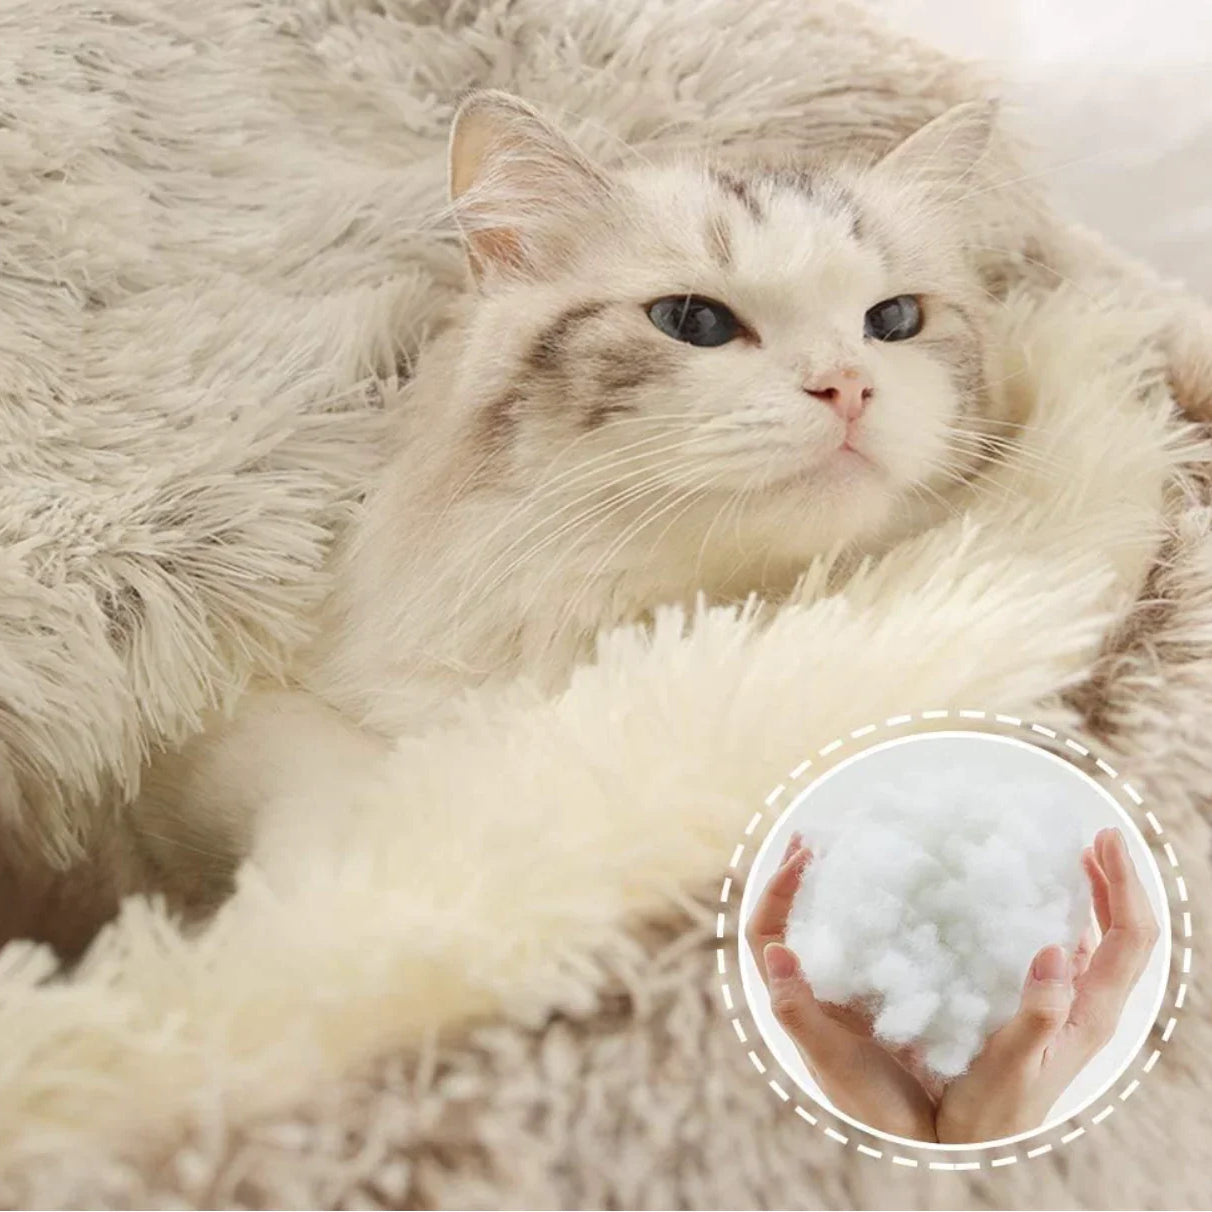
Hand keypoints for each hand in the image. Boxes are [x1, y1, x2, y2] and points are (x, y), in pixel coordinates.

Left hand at [745, 834, 939, 1140]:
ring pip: (827, 928)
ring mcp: (846, 990)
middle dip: (799, 875)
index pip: (766, 931)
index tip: (806, 852)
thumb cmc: (869, 1098)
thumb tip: (774, 951)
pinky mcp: (878, 995)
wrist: (922, 1133)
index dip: (776, 889)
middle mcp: (815, 988)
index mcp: (795, 998)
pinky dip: (871, 913)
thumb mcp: (831, 1057)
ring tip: (851, 849)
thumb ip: (800, 1011)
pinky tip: (897, 894)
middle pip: (791, 919)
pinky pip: (866, 943)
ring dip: (831, 888)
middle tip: (817, 834)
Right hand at [935, 827, 1159, 1142]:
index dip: (1125, 885)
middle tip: (1097, 836)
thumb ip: (1036, 1012)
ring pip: (1103, 940)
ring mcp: (1072, 1005)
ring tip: (1079, 856)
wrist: (974, 1139)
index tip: (1103, 840)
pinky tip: (1046, 900)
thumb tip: (1054, 948)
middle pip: (1127, 933)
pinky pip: (1074, 949)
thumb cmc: (990, 1106)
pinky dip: (1069, 915)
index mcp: (1090, 1014)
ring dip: (1099, 894)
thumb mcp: (1012, 1063)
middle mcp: (1090, 1005)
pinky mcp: (1050, 1006)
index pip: (1130, 938)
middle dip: (1118, 880)